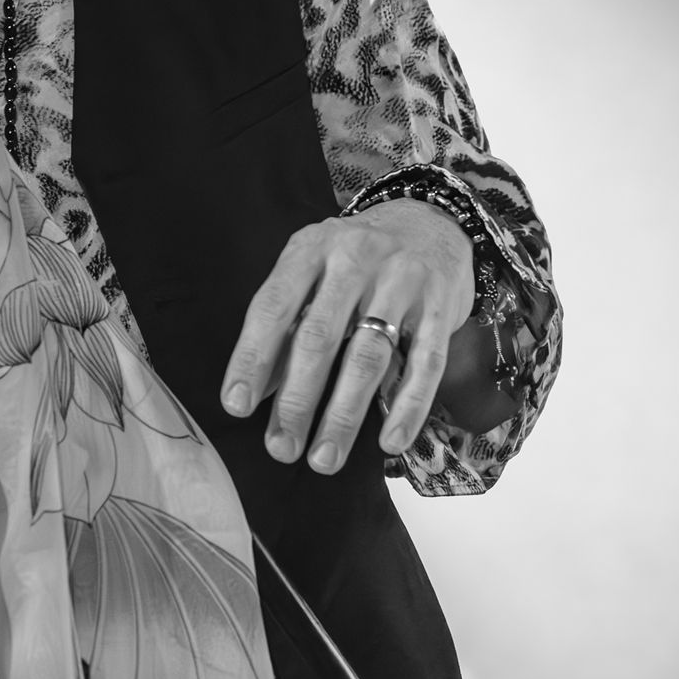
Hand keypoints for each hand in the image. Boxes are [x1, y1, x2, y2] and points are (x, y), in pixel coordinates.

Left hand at [220, 200, 473, 471]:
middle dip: (296, 400)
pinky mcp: (441, 305)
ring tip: (324, 458)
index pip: (272, 307)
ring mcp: (402, 281)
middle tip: (281, 448)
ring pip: (368, 356)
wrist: (432, 220)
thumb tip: (257, 393)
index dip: (252, 359)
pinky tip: (390, 442)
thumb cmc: (358, 259)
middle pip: (318, 338)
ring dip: (344, 415)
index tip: (236, 407)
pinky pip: (425, 363)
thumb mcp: (314, 271)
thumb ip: (287, 324)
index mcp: (311, 249)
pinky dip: (407, 407)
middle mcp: (355, 259)